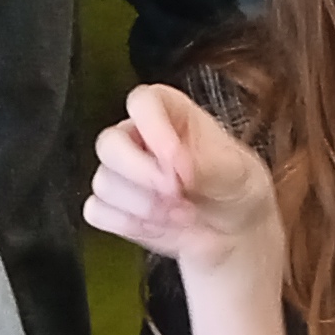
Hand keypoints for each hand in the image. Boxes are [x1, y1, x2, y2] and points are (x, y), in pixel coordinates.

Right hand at [82, 80, 282, 283]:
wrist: (232, 232)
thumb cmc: (234, 187)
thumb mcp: (236, 172)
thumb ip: (207, 165)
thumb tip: (178, 168)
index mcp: (169, 112)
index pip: (142, 102)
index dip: (154, 129)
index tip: (178, 163)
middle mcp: (138, 136)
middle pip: (109, 143)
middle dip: (142, 175)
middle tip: (177, 194)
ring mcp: (121, 172)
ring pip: (104, 182)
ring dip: (143, 206)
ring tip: (182, 215)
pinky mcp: (113, 206)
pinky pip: (98, 211)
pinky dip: (128, 224)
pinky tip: (158, 227)